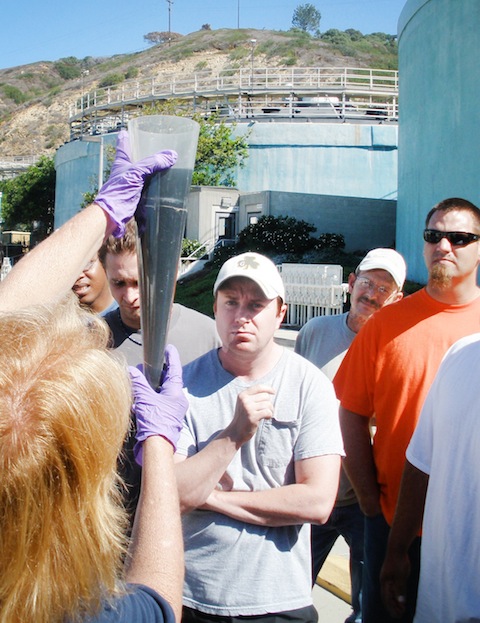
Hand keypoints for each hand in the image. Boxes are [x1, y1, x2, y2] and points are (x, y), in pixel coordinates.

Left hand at [95, 130, 176, 237]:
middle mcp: (124, 172)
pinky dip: (154, 185)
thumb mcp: (137, 173)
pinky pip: (147, 187)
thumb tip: (171, 155)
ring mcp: (130, 184)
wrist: (112, 214)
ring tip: (161, 164)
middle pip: (133, 159)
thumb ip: (153, 163)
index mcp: (122, 162)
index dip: (125, 137)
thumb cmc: (119, 192)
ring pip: (141, 174)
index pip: (123, 145)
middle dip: (140, 153)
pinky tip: (162, 185)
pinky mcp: (136, 196)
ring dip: (150, 170)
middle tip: (150, 147)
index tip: (126, 131)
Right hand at [129, 344, 187, 464]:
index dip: (171, 358)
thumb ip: (138, 383)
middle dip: (158, 372)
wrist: (157, 447)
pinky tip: (141, 397)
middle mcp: (177, 401)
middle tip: (149, 364)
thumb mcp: (144, 399)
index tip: (168, 348)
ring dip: (153, 385)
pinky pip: (159, 403)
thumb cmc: (154, 422)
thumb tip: (132, 370)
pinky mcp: (166, 418)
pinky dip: (151, 397)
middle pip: (169, 381)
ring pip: (163, 392)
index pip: (175, 370)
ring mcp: (173, 410)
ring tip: (142, 379)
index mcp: (176, 393)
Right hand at [226, 384, 274, 446]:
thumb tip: (269, 390)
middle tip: (266, 410)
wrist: (235, 432)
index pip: (259, 387)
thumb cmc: (243, 417)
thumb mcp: (244, 403)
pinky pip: (268, 412)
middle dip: (269, 403)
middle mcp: (244, 400)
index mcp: (242, 395)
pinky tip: (266, 418)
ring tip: (266, 415)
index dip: (268, 388)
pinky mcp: (252, 417)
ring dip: (270, 410)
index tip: (273, 392)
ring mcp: (248, 408)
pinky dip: (269, 415)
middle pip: (265, 396)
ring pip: (268, 404)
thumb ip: (253, 396)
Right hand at [380, 550, 409, 618]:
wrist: (397, 547)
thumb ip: (400, 588)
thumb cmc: (399, 560)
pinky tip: (399, 596)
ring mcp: (386, 576)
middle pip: (386, 597)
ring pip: (388, 592)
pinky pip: (390, 587)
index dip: (392, 608)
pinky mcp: (389, 574)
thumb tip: (400, 601)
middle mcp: (384, 580)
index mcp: (385, 581)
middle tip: (400, 614)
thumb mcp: (402, 576)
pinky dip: (394, 594)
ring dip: (393, 601)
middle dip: (392, 606)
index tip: (399, 615)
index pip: (386, 599)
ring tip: (400, 608)